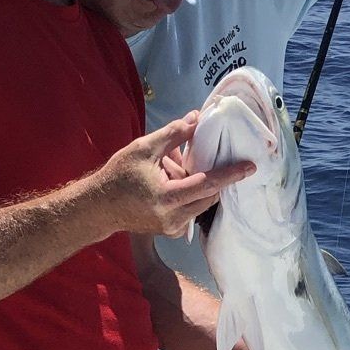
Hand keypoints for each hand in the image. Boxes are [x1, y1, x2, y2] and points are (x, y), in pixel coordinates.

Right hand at [101, 114, 254, 238]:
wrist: (99, 208)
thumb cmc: (118, 176)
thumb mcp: (143, 148)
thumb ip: (173, 134)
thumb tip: (197, 118)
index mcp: (167, 197)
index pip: (207, 185)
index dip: (230, 175)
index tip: (249, 167)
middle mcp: (173, 218)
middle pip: (209, 196)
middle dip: (212, 177)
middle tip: (202, 159)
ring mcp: (174, 229)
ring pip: (201, 204)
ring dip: (200, 186)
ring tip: (176, 171)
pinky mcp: (172, 231)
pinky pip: (192, 211)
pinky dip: (190, 195)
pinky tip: (172, 184)